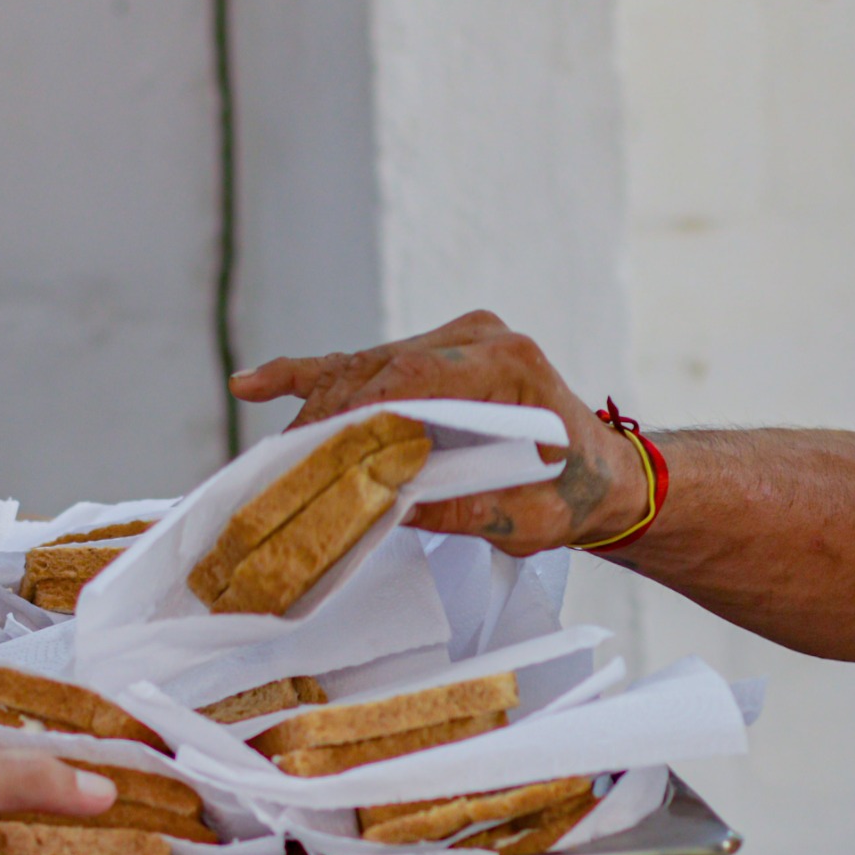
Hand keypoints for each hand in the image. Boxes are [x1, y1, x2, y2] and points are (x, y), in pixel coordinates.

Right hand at [230, 310, 649, 555]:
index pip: (411, 377)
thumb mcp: (529, 518)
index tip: (309, 450)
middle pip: (378, 368)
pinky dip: (311, 376)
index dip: (352, 412)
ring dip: (312, 404)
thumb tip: (389, 504)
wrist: (602, 474)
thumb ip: (466, 509)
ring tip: (270, 449)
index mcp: (508, 364)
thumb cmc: (571, 496)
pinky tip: (252, 385)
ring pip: (364, 365)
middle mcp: (479, 336)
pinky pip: (364, 363)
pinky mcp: (434, 352)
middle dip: (323, 416)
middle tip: (279, 464)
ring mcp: (454, 337)